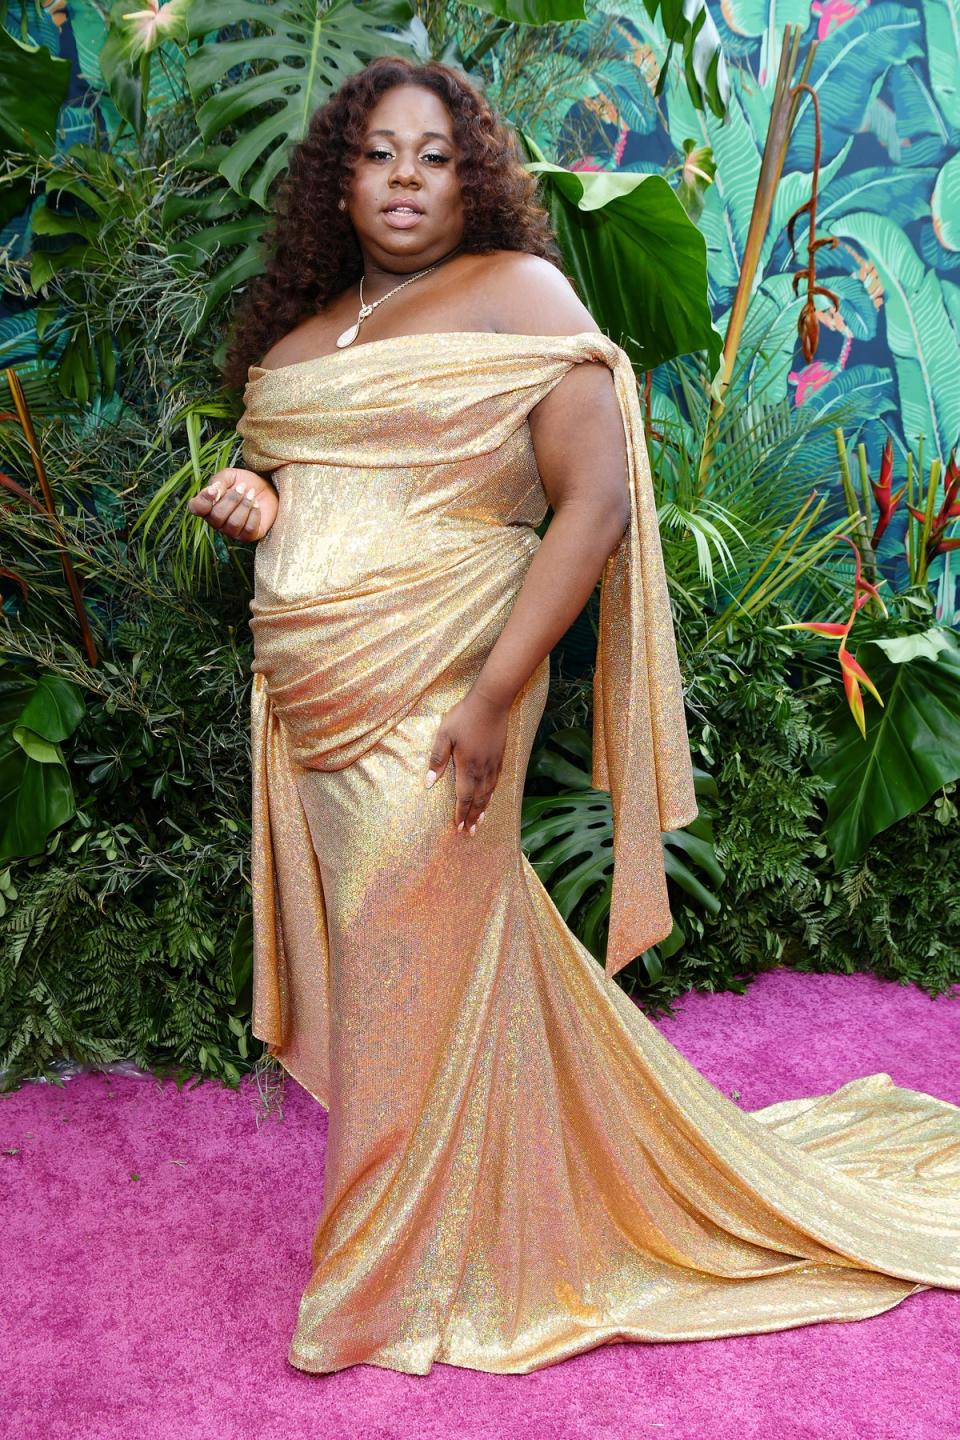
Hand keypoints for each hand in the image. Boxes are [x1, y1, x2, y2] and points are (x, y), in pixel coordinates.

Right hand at [187, 467, 278, 541]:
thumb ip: (219, 481)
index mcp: (208, 505)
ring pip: (233, 523)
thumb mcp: (229, 476)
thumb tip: (214, 492)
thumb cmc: (244, 483)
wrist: (266, 488)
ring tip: (251, 494)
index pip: (196, 508)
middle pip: (217, 516)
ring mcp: (231, 531)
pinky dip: (254, 514)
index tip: (215, 489)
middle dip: (232, 499)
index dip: (203, 500)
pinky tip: (257, 505)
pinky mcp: (248, 536)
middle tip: (243, 487)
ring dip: (245, 505)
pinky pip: (249, 529)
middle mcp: (216, 521)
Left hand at [425, 687, 510, 834]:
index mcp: (467, 766)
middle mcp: (482, 769)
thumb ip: (437, 759)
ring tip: (480, 821)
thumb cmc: (464, 717)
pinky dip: (492, 794)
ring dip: (483, 808)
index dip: (461, 813)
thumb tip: (429, 782)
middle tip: (470, 832)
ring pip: (489, 792)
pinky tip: (490, 796)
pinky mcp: (500, 756)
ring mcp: (493, 763)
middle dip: (472, 817)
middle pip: (478, 799)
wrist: (491, 702)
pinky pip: (496, 781)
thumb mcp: (444, 735)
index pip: (464, 796)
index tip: (458, 827)